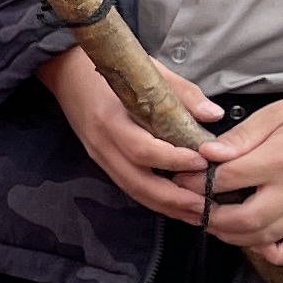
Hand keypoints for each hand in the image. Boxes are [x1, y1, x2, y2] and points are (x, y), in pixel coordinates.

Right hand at [40, 44, 222, 225]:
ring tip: (197, 214)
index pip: (141, 149)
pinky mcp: (102, 161)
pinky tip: (176, 205)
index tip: (203, 162)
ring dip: (166, 206)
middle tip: (205, 205)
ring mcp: (100, 155)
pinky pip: (128, 186)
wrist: (68, 70)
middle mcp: (102, 143)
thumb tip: (213, 115)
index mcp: (111, 118)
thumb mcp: (149, 71)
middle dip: (173, 198)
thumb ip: (182, 93)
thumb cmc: (113, 68)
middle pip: (136, 181)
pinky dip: (154, 200)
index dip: (172, 160)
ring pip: (132, 190)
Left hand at [198, 97, 282, 264]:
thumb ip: (239, 136)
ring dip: (232, 236)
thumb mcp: (272, 115)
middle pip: (245, 218)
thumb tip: (207, 154)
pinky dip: (273, 252)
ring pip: (264, 237)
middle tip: (193, 207)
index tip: (182, 179)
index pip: (228, 179)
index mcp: (279, 161)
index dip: (198, 182)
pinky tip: (254, 243)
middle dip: (211, 217)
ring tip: (213, 222)